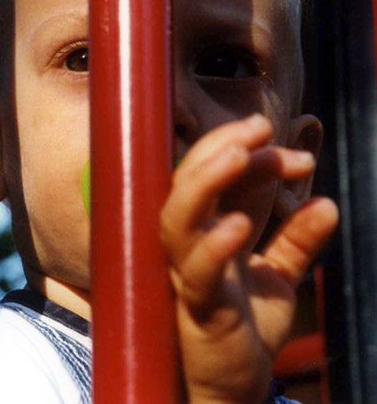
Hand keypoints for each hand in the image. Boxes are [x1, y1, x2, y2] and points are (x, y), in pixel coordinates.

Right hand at [160, 114, 338, 403]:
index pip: (216, 179)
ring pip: (177, 218)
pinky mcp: (197, 306)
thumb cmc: (242, 331)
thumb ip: (296, 242)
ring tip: (239, 154)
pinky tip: (239, 225)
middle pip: (186, 183)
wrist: (229, 391)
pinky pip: (197, 271)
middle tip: (259, 128)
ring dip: (205, 181)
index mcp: (204, 233)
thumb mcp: (277, 280)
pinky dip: (214, 245)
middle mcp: (187, 246)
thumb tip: (327, 202)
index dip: (252, 156)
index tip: (299, 154)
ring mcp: (186, 274)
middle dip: (220, 149)